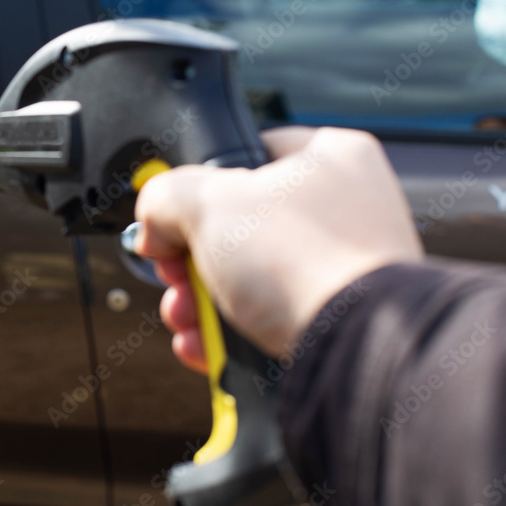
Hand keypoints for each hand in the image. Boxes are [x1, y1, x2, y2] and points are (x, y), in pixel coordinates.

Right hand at [133, 127, 423, 367]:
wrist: (353, 349)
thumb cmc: (302, 262)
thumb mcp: (207, 204)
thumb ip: (165, 195)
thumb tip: (152, 218)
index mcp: (327, 156)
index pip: (243, 156)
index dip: (193, 187)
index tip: (167, 219)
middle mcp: (343, 207)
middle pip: (236, 225)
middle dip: (189, 260)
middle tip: (174, 274)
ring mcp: (342, 266)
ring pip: (247, 276)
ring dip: (200, 302)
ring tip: (185, 318)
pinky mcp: (336, 318)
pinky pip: (268, 316)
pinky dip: (229, 333)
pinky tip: (205, 345)